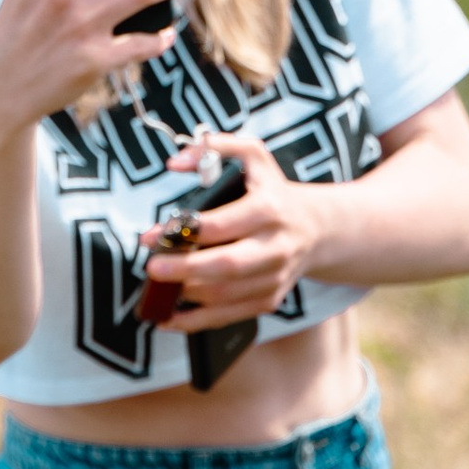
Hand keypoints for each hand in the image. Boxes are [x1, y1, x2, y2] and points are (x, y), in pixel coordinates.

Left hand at [140, 131, 326, 329]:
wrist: (316, 228)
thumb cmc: (272, 190)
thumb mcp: (253, 155)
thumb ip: (214, 147)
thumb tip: (175, 163)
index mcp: (268, 210)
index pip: (221, 225)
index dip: (185, 232)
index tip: (153, 235)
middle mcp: (275, 247)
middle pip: (226, 266)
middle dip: (184, 270)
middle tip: (152, 269)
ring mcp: (275, 277)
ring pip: (225, 295)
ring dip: (186, 296)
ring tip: (155, 289)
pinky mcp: (271, 299)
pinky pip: (231, 316)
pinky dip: (197, 322)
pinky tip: (169, 319)